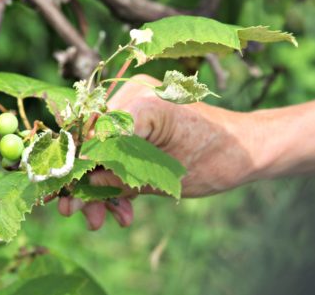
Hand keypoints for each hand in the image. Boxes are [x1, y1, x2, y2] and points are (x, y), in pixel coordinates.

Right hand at [58, 74, 258, 229]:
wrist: (248, 148)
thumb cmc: (216, 159)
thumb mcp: (162, 178)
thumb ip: (120, 178)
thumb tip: (80, 189)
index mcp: (142, 102)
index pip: (92, 136)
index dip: (76, 168)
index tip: (66, 198)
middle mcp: (133, 94)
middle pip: (92, 141)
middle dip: (85, 181)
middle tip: (79, 214)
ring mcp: (134, 102)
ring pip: (101, 146)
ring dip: (100, 184)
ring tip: (102, 219)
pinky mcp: (139, 116)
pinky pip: (116, 145)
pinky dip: (116, 174)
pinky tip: (122, 207)